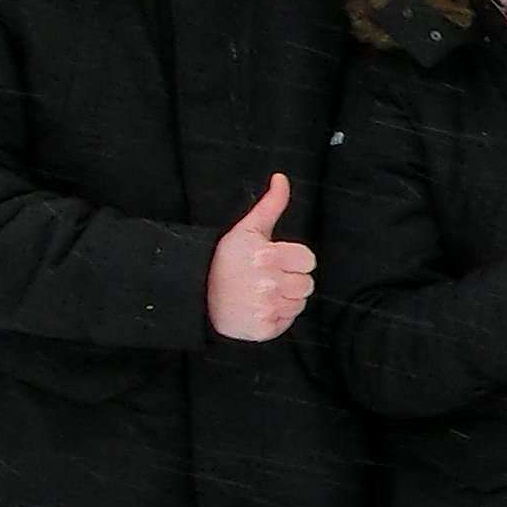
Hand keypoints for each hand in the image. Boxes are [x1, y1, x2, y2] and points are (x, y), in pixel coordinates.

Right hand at [206, 172, 315, 340]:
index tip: (278, 261)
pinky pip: (287, 322)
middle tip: (269, 278)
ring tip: (263, 292)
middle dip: (291, 280)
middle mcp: (268, 283)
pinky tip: (260, 307)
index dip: (295, 261)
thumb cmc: (226, 260)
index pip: (309, 261)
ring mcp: (266, 307)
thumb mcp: (247, 229)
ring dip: (286, 299)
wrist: (198, 293)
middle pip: (307, 284)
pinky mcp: (263, 328)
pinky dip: (276, 317)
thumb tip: (282, 178)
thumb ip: (271, 205)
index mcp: (268, 256)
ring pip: (299, 303)